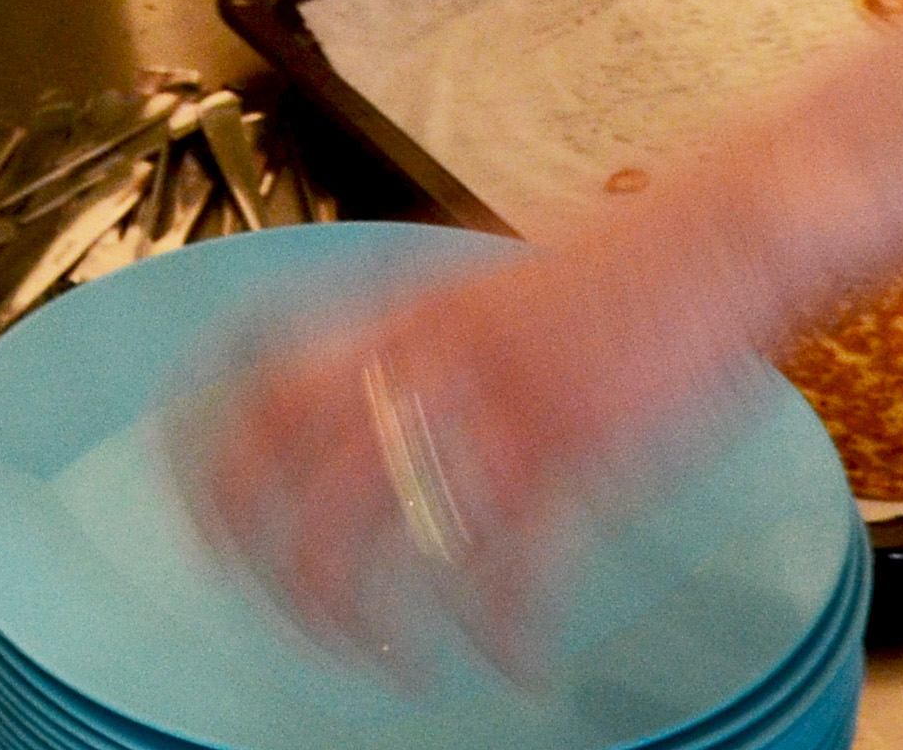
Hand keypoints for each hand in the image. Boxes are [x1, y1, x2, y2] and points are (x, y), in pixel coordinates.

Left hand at [181, 211, 780, 677]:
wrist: (722, 237)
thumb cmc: (616, 270)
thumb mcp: (487, 284)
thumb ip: (420, 334)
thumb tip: (369, 385)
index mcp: (399, 302)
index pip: (254, 357)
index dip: (201, 428)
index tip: (180, 490)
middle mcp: (424, 345)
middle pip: (283, 450)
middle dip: (254, 542)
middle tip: (264, 604)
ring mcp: (491, 398)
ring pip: (373, 524)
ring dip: (362, 613)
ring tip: (384, 664)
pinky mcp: (571, 451)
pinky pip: (509, 568)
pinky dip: (506, 631)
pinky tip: (519, 662)